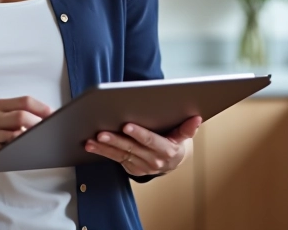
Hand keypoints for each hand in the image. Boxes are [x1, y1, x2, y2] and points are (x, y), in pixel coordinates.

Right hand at [0, 96, 52, 160]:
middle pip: (20, 116)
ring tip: (37, 141)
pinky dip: (16, 150)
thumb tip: (51, 116)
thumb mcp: (6, 114)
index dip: (41, 108)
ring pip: (12, 135)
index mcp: (1, 105)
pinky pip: (5, 150)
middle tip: (48, 131)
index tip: (54, 115)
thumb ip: (25, 112)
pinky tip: (22, 150)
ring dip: (27, 139)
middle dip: (37, 124)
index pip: (25, 102)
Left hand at [84, 116, 201, 175]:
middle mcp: (153, 161)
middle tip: (101, 132)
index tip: (127, 125)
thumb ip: (187, 128)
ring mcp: (141, 166)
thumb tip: (196, 118)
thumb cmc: (175, 143)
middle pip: (131, 148)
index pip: (151, 141)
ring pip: (120, 155)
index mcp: (166, 151)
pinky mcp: (131, 168)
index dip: (139, 134)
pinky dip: (103, 152)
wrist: (172, 162)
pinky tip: (91, 145)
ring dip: (104, 148)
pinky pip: (115, 159)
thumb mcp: (183, 136)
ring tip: (91, 140)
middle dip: (115, 140)